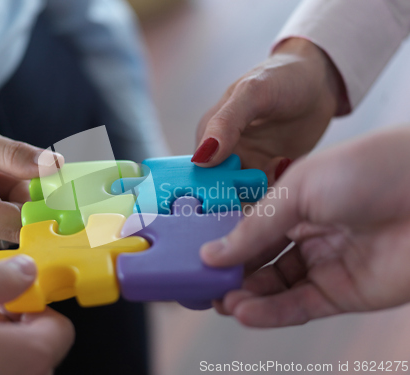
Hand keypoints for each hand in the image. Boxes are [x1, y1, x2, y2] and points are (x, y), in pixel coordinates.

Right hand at [0, 124, 61, 259]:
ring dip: (14, 207)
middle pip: (20, 227)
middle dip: (25, 202)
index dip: (43, 207)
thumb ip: (17, 155)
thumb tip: (54, 166)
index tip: (53, 190)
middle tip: (8, 179)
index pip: (21, 223)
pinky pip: (4, 233)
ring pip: (14, 230)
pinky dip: (4, 215)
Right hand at [193, 38, 347, 183]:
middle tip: (260, 175)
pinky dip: (277, 187)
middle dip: (238, 191)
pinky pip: (268, 193)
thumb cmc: (282, 76)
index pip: (200, 172)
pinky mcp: (271, 173)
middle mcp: (225, 154)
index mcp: (209, 135)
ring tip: (278, 163)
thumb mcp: (252, 93)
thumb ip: (225, 123)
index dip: (210, 185)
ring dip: (261, 189)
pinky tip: (286, 162)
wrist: (321, 80)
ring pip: (245, 195)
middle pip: (221, 189)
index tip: (230, 185)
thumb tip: (201, 159)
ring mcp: (249, 165)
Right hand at [201, 126, 409, 326]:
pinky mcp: (344, 292)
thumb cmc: (370, 170)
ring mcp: (325, 262)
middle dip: (230, 273)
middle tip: (202, 285)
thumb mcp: (299, 189)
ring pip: (275, 286)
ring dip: (246, 296)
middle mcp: (308, 232)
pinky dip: (270, 312)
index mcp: (294, 199)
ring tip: (220, 301)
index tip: (195, 255)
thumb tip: (212, 253)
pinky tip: (244, 311)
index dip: (223, 241)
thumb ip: (255, 226)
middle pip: (259, 259)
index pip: (248, 226)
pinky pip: (299, 305)